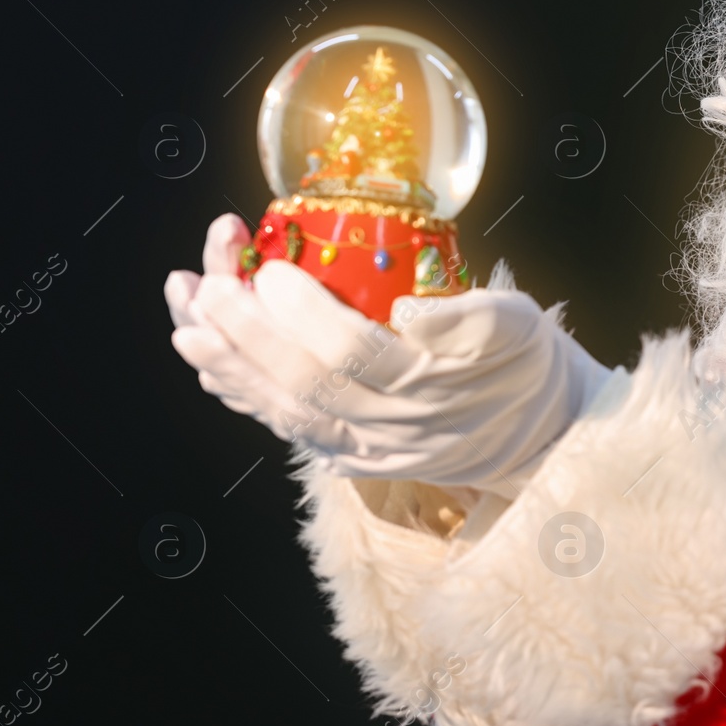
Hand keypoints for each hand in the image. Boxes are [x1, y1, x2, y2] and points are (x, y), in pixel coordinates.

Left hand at [165, 214, 611, 497]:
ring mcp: (369, 449)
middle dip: (242, 333)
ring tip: (185, 322)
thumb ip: (467, 319)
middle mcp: (392, 427)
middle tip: (204, 285)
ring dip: (227, 367)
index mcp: (430, 387)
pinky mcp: (356, 458)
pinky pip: (290, 429)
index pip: (351, 352)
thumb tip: (410, 311)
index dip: (302, 313)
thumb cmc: (525, 364)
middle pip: (301, 383)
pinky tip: (212, 366)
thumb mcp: (518, 326)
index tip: (271, 267)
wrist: (540, 434)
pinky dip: (245, 397)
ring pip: (285, 411)